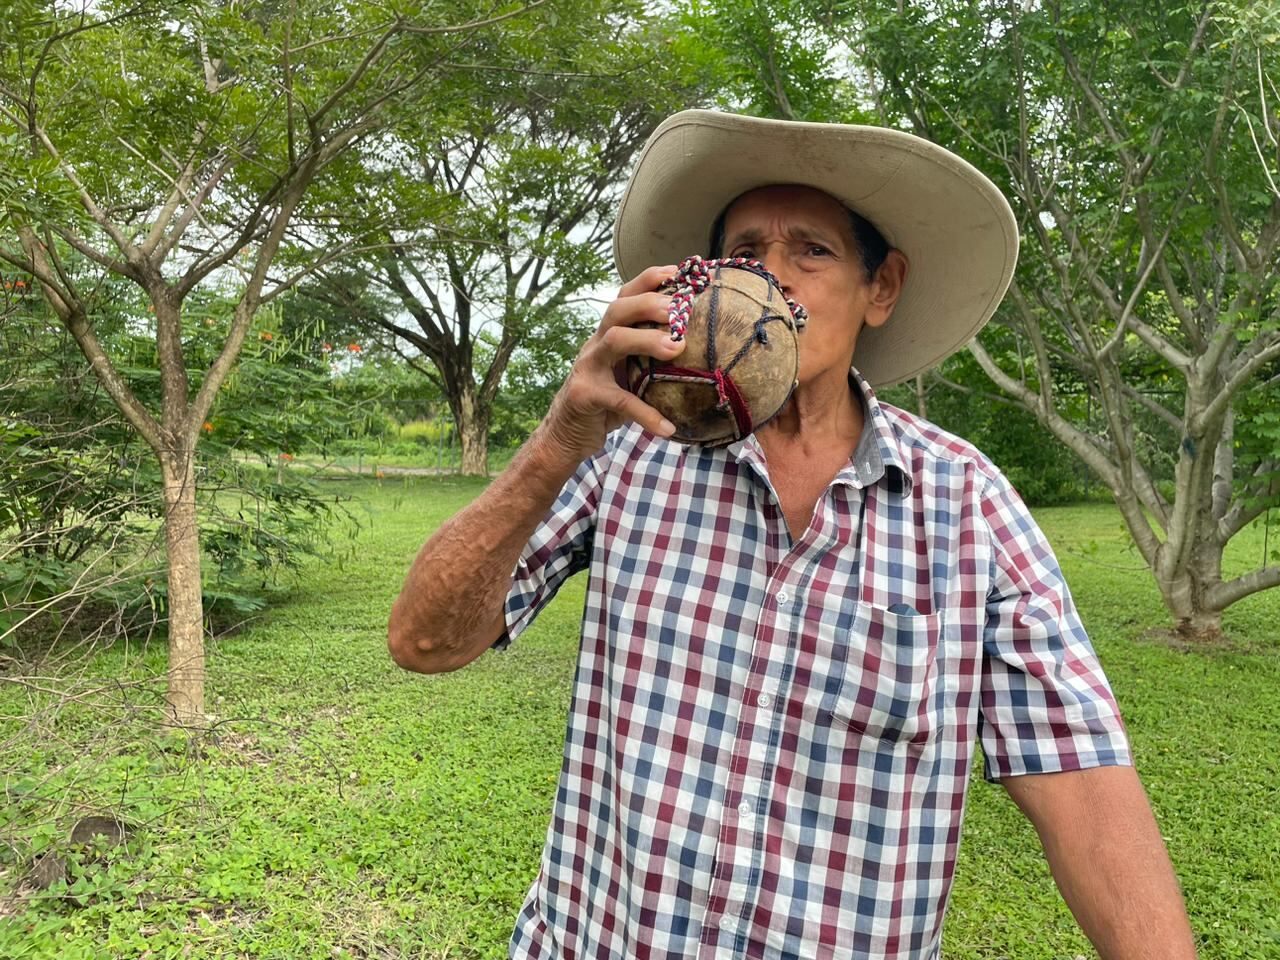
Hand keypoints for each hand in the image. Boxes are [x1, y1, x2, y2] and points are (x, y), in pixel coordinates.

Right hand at [537, 265, 685, 464]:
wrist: (565, 434)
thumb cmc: (607, 402)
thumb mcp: (629, 376)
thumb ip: (652, 361)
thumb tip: (701, 351)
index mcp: (608, 335)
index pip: (625, 296)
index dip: (649, 279)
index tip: (679, 272)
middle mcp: (595, 344)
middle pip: (617, 310)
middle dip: (649, 303)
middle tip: (679, 309)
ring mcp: (588, 368)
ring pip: (614, 340)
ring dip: (647, 340)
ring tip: (677, 348)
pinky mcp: (585, 396)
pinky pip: (621, 400)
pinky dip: (646, 414)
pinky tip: (669, 428)